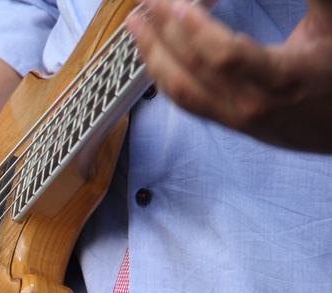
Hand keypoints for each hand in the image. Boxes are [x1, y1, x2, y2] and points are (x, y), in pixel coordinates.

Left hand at [126, 0, 331, 152]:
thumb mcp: (331, 24)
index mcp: (284, 79)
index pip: (227, 57)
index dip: (197, 30)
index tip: (177, 4)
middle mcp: (254, 105)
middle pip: (195, 70)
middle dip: (165, 32)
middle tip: (148, 2)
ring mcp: (237, 118)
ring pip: (182, 91)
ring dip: (153, 56)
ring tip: (136, 26)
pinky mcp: (227, 124)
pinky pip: (186, 102)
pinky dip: (163, 77)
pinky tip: (152, 54)